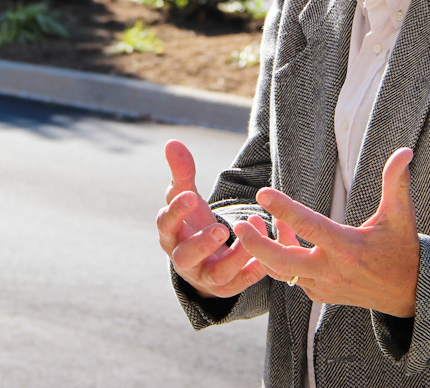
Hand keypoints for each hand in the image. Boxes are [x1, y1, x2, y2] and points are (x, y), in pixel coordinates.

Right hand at [156, 140, 267, 298]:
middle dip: (202, 243)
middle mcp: (183, 260)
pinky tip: (264, 258)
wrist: (203, 259)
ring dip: (234, 256)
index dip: (176, 212)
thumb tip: (172, 141)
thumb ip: (182, 172)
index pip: (166, 224)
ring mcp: (204, 276)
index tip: (191, 196)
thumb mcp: (187, 197)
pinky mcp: (225, 288)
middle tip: (221, 228)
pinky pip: (239, 285)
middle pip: (184, 257)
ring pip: (216, 274)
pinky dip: (251, 272)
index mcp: (171, 235)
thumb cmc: (193, 222)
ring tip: (251, 233)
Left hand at [234, 148, 420, 316]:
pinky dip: (278, 259)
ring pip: (281, 271)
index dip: (284, 210)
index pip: (309, 227)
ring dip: (263, 249)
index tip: (262, 193)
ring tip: (250, 224)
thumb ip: (397, 183)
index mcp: (347, 248)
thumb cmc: (403, 249)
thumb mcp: (401, 216)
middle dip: (255, 244)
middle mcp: (331, 270)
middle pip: (282, 262)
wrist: (410, 294)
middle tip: (238, 224)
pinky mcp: (318, 295)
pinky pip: (290, 277)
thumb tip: (405, 151)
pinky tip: (277, 235)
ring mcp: (322, 286)